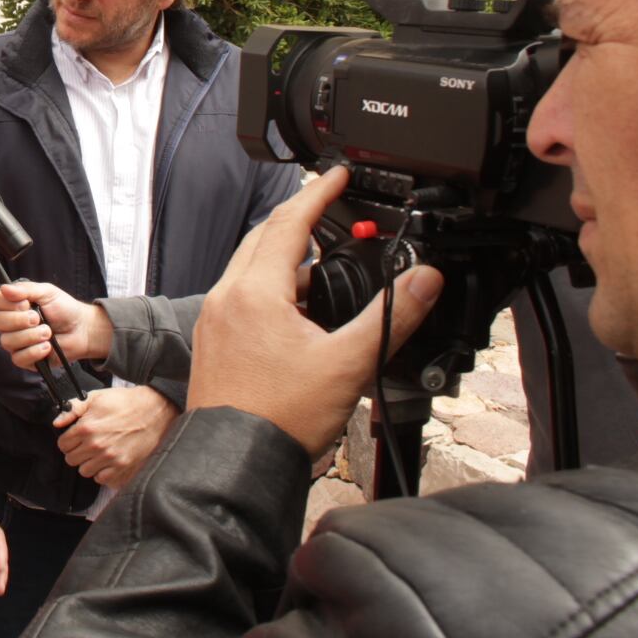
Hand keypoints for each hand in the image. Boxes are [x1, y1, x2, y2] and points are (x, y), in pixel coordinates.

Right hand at [0, 281, 111, 367]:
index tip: (26, 303)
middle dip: (19, 320)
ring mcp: (16, 342)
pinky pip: (18, 358)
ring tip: (48, 333)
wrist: (82, 329)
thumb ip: (26, 289)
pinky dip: (34, 352)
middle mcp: (10, 323)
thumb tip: (4, 288)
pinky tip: (47, 347)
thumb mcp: (47, 292)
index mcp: (13, 304)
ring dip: (30, 336)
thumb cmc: (64, 309)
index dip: (7, 303)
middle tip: (38, 318)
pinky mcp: (25, 359)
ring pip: (7, 341)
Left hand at [51, 386, 177, 487]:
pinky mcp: (123, 466)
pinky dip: (102, 473)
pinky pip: (102, 479)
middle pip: (71, 460)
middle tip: (86, 445)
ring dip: (88, 463)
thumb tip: (57, 422)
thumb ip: (73, 409)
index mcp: (86, 428)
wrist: (153, 410)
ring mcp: (109, 458)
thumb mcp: (96, 398)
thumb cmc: (124, 402)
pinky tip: (107, 461)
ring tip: (97, 453)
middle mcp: (96, 445)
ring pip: (84, 471)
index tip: (75, 438)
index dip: (67, 441)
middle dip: (76, 452)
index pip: (63, 445)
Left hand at [188, 166, 442, 457]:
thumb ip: (392, 316)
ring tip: (323, 268)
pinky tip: (297, 313)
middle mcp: (227, 299)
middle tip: (331, 211)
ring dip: (284, 258)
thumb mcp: (350, 363)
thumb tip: (424, 280)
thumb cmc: (281, 418)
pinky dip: (270, 288)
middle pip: (263, 238)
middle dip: (298, 221)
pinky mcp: (214, 343)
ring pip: (250, 269)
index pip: (288, 222)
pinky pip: (241, 297)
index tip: (337, 174)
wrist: (235, 462)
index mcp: (255, 292)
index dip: (317, 193)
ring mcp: (215, 320)